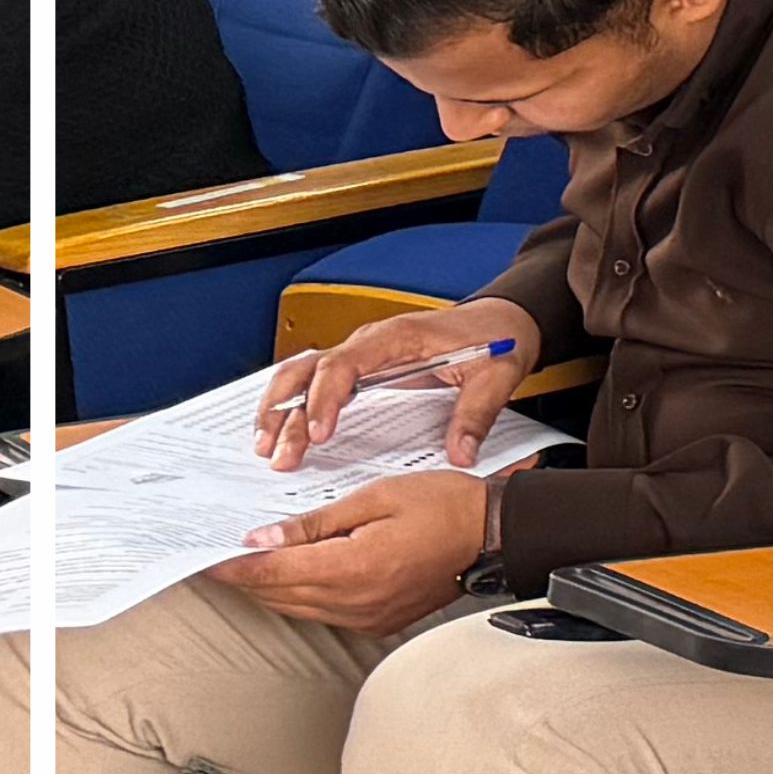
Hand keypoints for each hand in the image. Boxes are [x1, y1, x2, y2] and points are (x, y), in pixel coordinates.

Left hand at [210, 464, 503, 634]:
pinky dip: (299, 597)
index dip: (233, 566)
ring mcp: (366, 616)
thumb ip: (316, 521)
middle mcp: (355, 601)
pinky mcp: (377, 622)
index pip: (272, 572)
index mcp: (353, 567)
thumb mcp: (376, 497)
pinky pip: (322, 614)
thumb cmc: (445, 506)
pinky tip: (293, 578)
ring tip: (248, 566)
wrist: (494, 535)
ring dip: (269, 589)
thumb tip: (264, 537)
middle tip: (217, 558)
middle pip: (277, 595)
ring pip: (295, 609)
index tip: (205, 557)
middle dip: (245, 577)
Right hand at [254, 299, 526, 467]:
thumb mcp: (496, 376)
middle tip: (277, 453)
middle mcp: (372, 342)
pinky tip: (283, 432)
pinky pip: (317, 381)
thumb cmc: (498, 339)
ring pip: (303, 373)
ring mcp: (364, 353)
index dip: (326, 398)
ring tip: (266, 447)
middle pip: (309, 369)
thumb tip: (460, 454)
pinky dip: (295, 404)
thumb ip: (476, 414)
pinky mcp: (364, 366)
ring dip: (280, 408)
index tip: (319, 434)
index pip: (344, 363)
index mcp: (398, 338)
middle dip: (286, 410)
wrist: (506, 319)